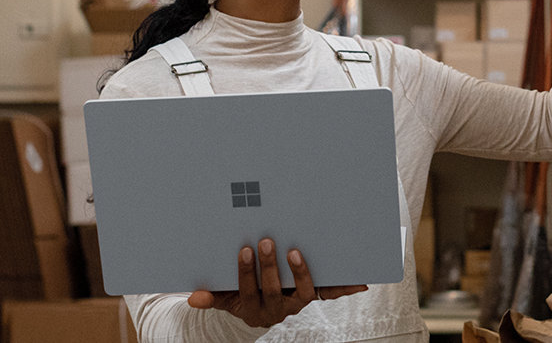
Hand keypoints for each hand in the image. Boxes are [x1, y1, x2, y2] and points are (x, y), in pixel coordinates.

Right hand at [187, 238, 368, 327]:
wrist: (260, 310)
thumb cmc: (240, 295)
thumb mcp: (223, 297)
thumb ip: (212, 296)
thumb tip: (193, 297)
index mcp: (252, 307)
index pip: (247, 291)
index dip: (246, 272)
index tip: (245, 250)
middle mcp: (276, 309)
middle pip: (274, 291)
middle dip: (270, 267)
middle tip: (267, 242)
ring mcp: (295, 303)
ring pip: (302, 293)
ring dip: (302, 274)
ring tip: (297, 253)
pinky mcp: (311, 296)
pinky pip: (327, 294)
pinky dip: (343, 289)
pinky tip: (357, 282)